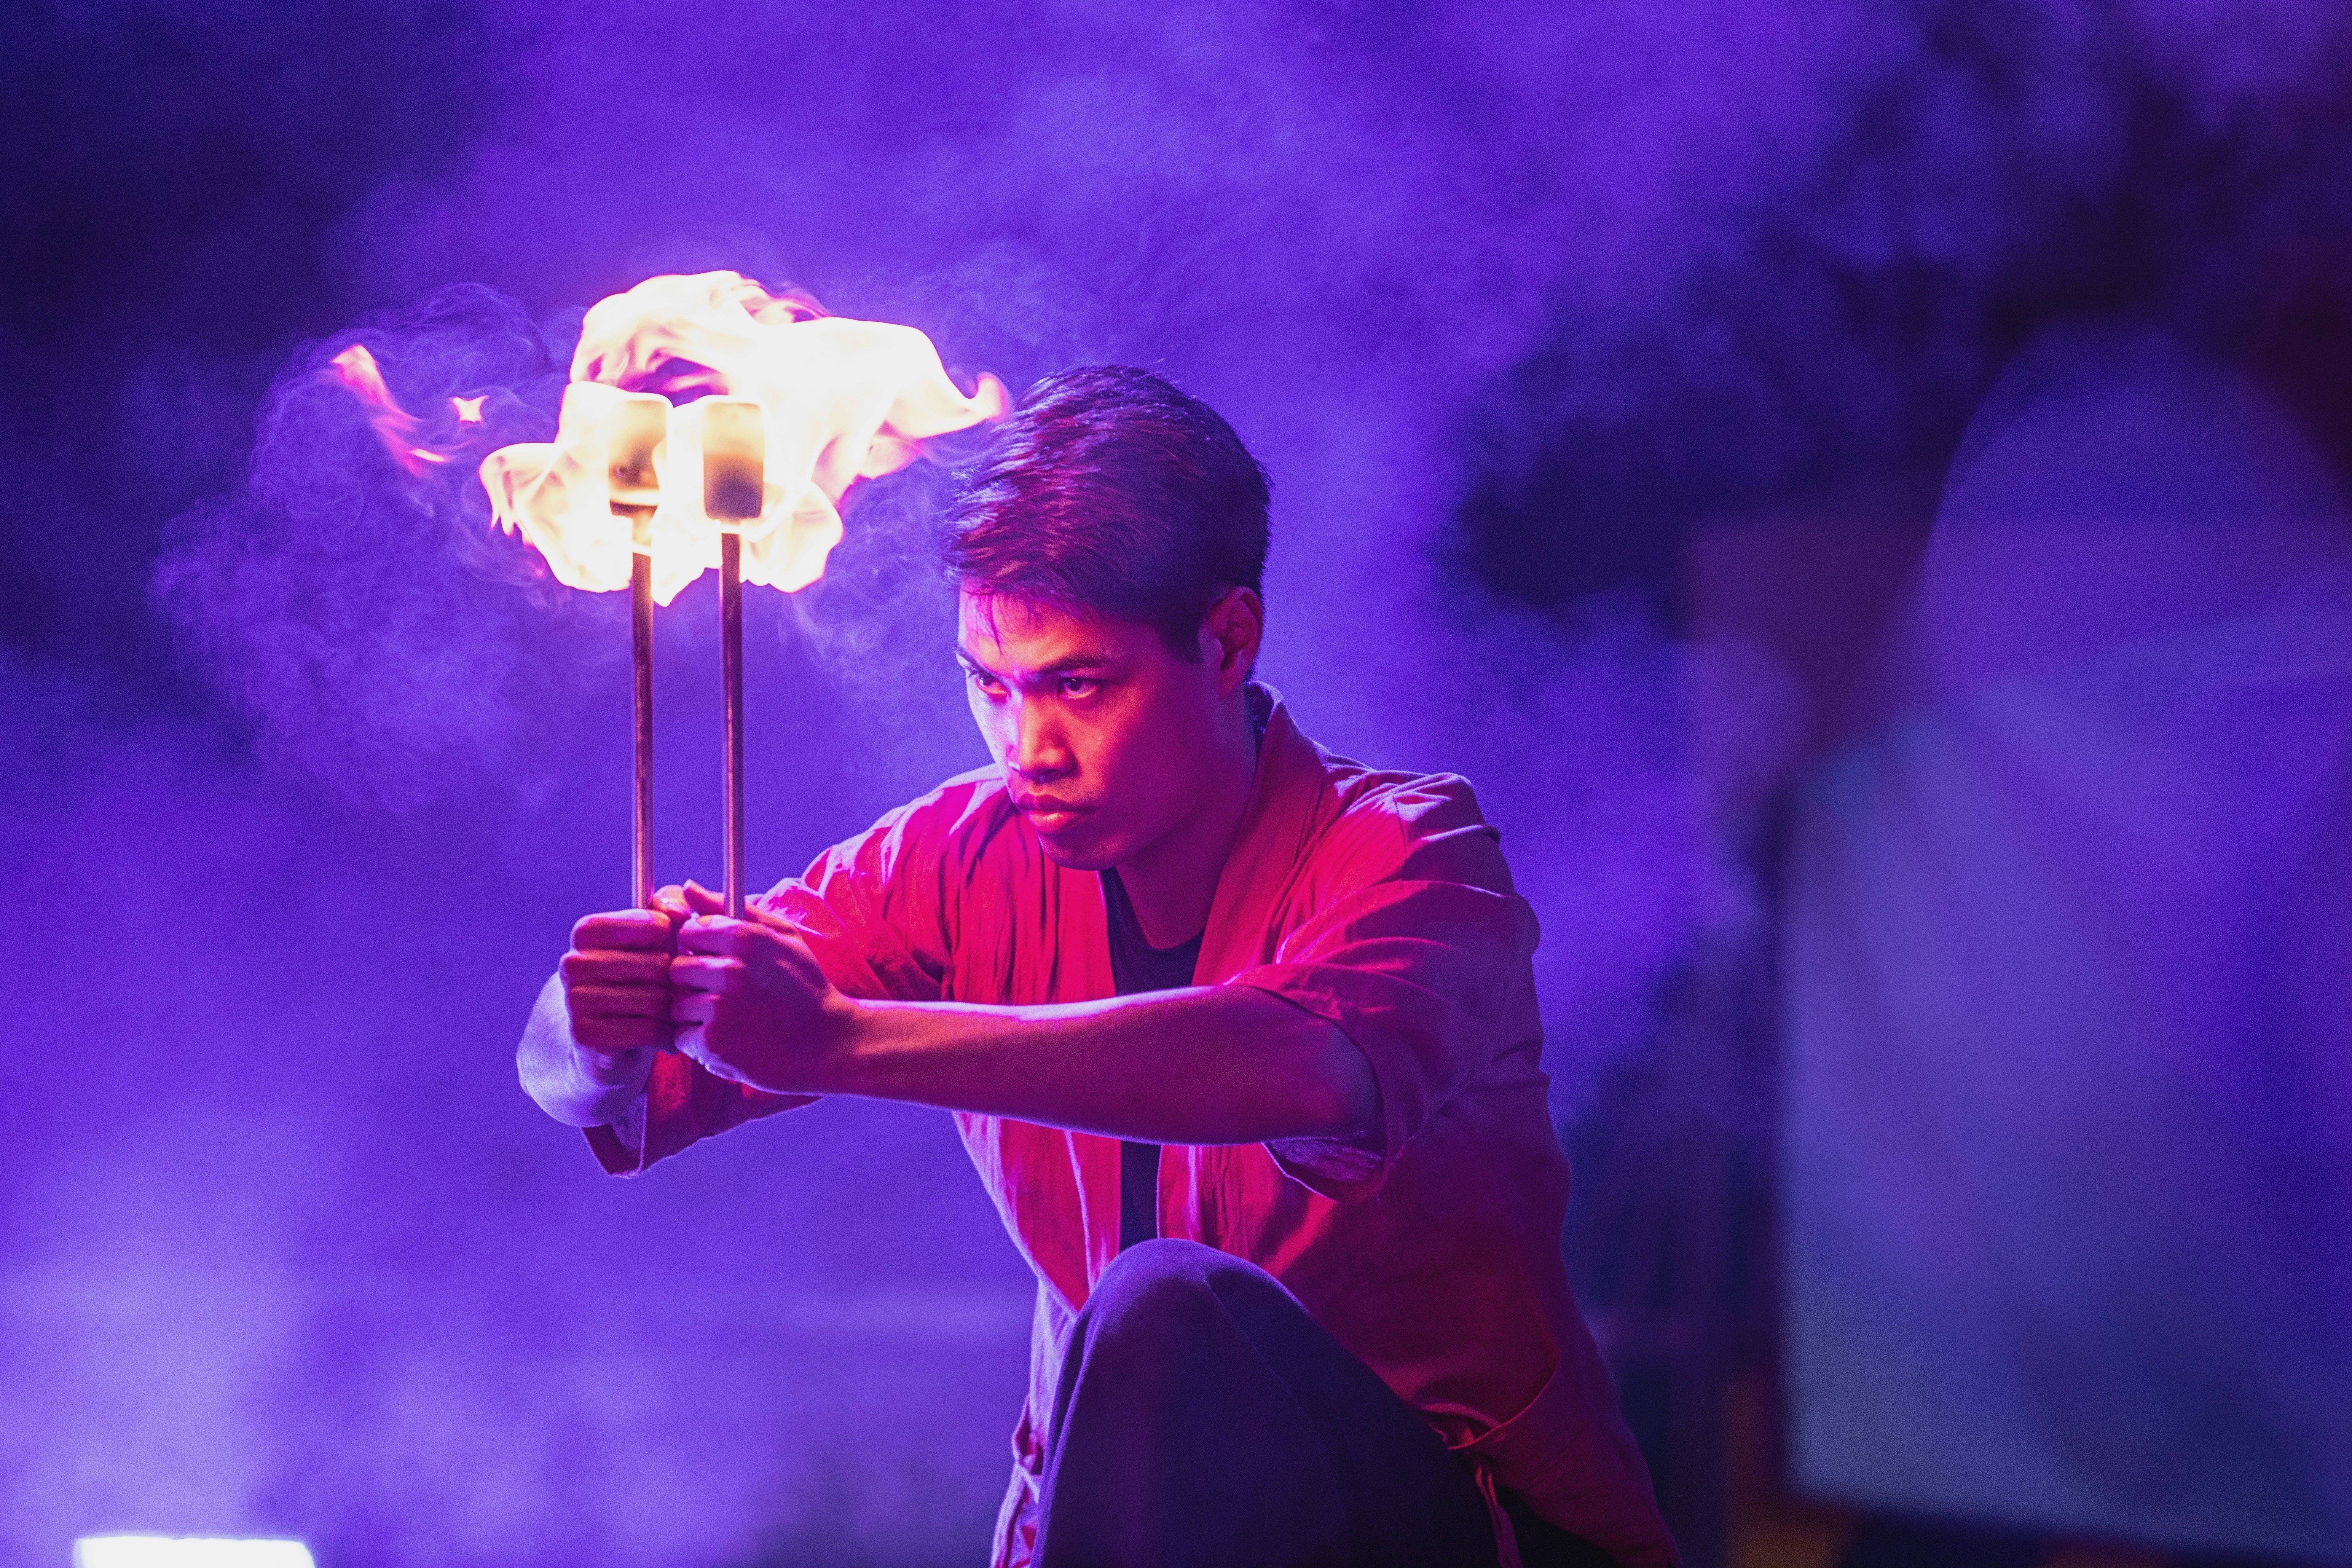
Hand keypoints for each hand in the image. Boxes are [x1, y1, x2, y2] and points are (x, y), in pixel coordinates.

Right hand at [558, 899, 682, 1084]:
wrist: (601, 1037)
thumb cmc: (635, 977)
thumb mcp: (651, 936)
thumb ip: (668, 907)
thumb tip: (679, 914)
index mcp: (587, 931)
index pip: (657, 926)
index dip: (674, 944)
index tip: (667, 956)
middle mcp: (573, 962)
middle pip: (659, 965)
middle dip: (677, 982)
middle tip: (675, 991)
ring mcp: (575, 1000)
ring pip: (655, 1000)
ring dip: (674, 1011)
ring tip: (671, 1014)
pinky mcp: (587, 1036)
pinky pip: (649, 1030)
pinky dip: (666, 1035)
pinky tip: (664, 1035)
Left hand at [669, 899, 851, 1091]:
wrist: (828, 1043)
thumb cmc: (804, 986)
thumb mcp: (782, 936)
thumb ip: (732, 909)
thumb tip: (687, 887)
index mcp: (743, 938)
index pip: (688, 933)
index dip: (702, 948)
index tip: (721, 962)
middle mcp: (728, 970)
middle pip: (677, 969)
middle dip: (695, 981)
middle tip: (727, 995)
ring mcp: (719, 1008)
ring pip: (677, 1005)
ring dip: (697, 1014)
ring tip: (732, 1019)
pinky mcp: (713, 1043)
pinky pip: (682, 1037)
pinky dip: (700, 1042)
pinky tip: (729, 1040)